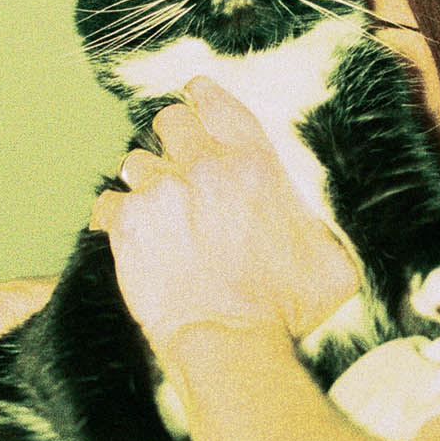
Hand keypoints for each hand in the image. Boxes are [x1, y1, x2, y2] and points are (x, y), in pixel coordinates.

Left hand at [91, 77, 359, 355]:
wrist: (233, 341)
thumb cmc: (284, 310)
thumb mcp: (331, 261)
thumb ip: (322, 230)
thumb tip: (327, 233)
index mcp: (255, 164)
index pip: (218, 103)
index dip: (202, 99)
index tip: (196, 103)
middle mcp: (206, 166)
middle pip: (171, 122)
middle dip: (171, 141)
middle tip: (176, 172)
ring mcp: (162, 191)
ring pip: (137, 162)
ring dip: (145, 184)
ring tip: (156, 215)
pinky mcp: (128, 223)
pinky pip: (108, 204)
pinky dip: (115, 219)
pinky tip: (127, 238)